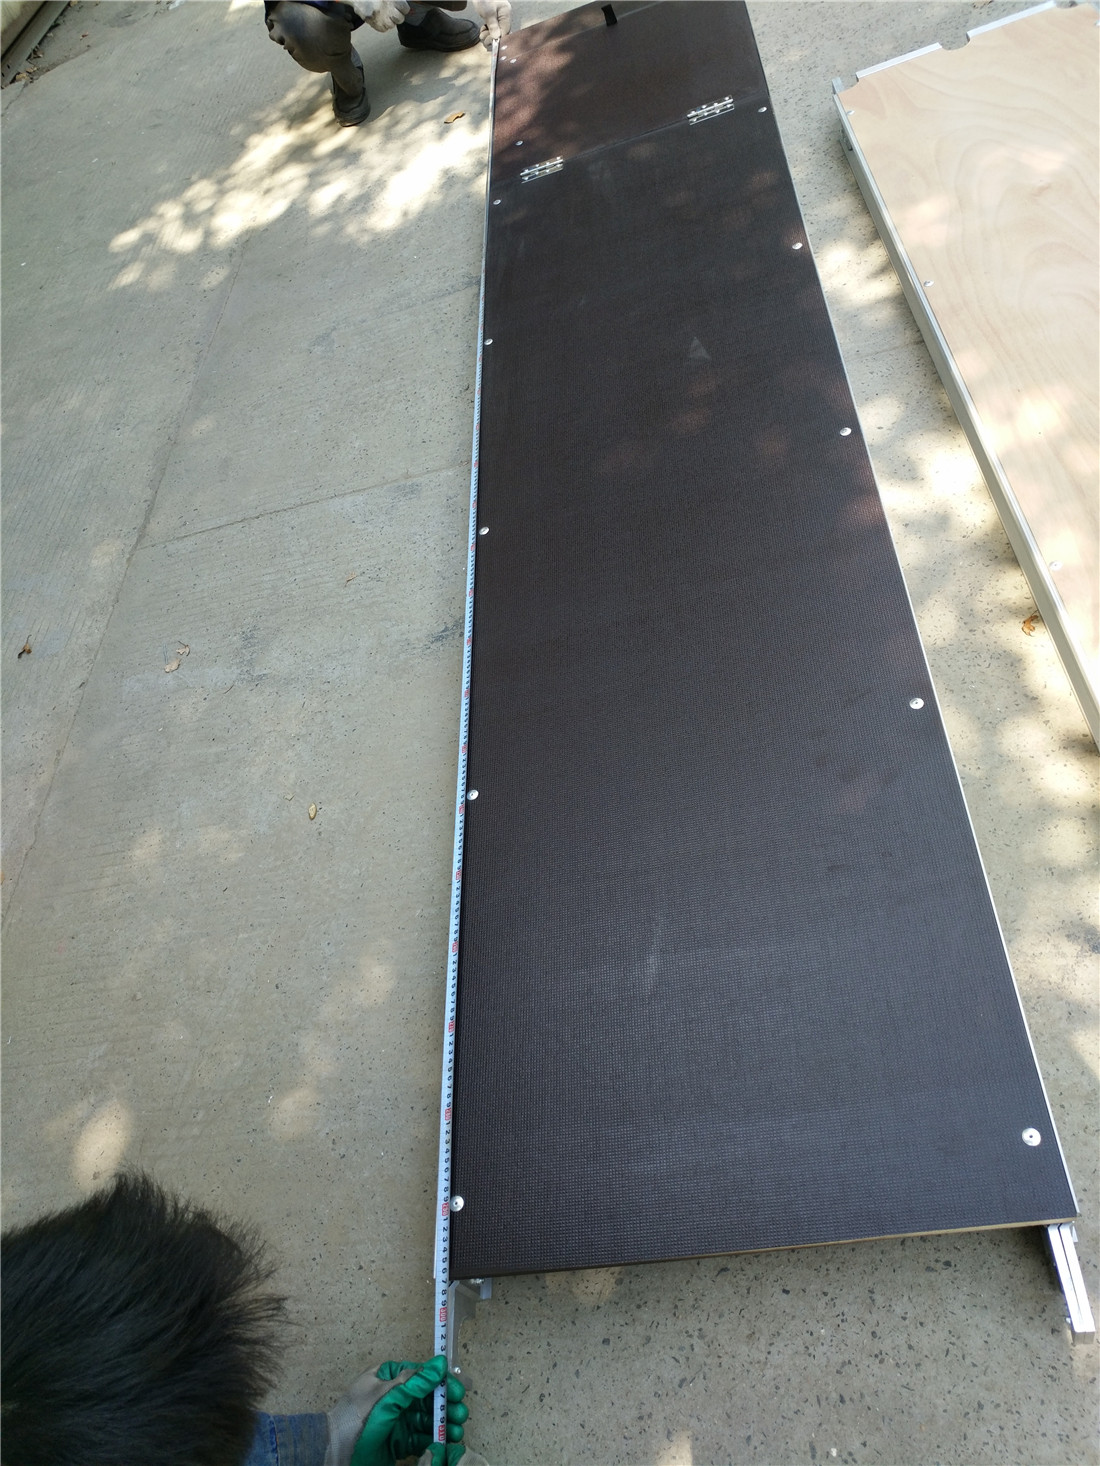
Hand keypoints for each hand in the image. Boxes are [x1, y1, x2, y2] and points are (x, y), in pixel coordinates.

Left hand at [344, 1357, 467, 1465]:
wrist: (335, 1453)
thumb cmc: (354, 1419)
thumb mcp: (385, 1396)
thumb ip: (413, 1382)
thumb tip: (439, 1363)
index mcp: (389, 1379)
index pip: (421, 1375)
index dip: (442, 1382)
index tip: (458, 1390)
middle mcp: (395, 1398)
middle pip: (428, 1399)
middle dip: (446, 1406)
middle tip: (460, 1414)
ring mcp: (397, 1421)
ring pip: (427, 1420)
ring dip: (443, 1424)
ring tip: (457, 1432)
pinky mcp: (398, 1442)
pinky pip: (420, 1439)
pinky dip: (433, 1441)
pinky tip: (445, 1443)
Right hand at [350, 0, 410, 30]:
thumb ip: (396, 0)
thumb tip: (407, 4)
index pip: (405, 9)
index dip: (402, 9)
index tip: (399, 7)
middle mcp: (388, 9)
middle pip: (400, 19)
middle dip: (397, 16)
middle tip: (392, 13)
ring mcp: (381, 18)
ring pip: (392, 25)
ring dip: (389, 21)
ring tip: (383, 14)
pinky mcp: (375, 24)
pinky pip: (383, 29)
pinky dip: (382, 25)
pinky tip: (378, 18)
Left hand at [472, 0, 510, 47]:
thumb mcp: (488, 13)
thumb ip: (493, 26)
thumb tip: (496, 37)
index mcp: (506, 13)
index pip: (505, 31)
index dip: (498, 39)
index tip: (490, 42)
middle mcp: (504, 16)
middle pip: (501, 32)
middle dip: (491, 37)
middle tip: (483, 38)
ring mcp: (498, 17)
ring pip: (495, 32)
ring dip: (488, 35)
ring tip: (482, 33)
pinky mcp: (493, 18)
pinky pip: (492, 28)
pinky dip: (487, 31)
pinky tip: (482, 29)